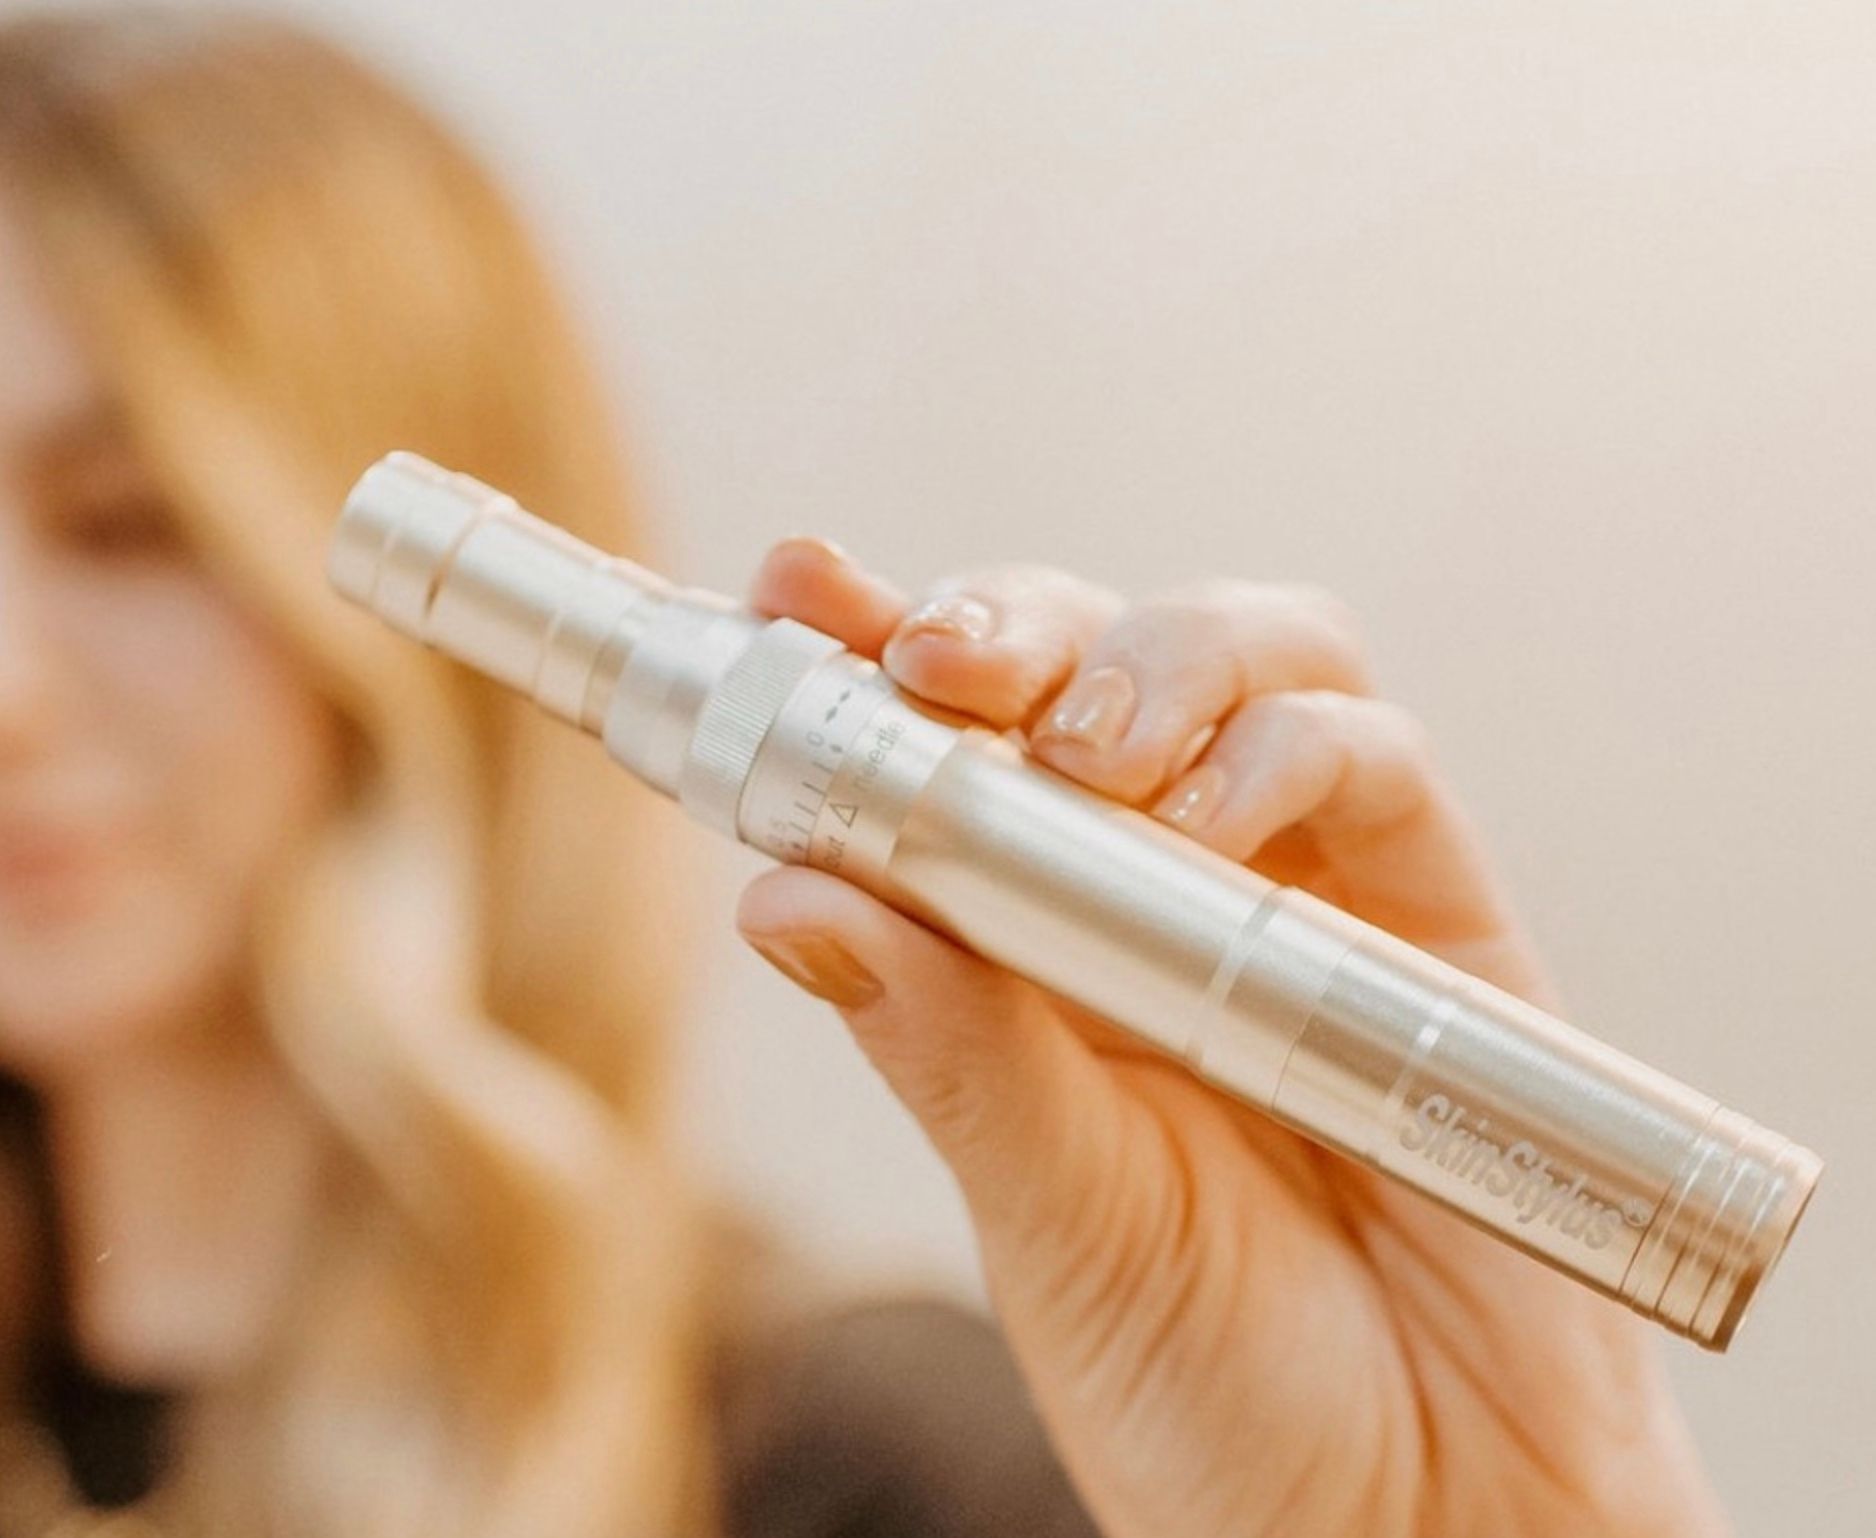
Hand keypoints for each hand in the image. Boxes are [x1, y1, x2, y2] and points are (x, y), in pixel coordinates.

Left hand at [733, 538, 1730, 1537]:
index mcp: (1028, 952)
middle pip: (1083, 661)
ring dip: (1152, 659)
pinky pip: (1372, 759)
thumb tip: (783, 895)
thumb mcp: (1050, 1218)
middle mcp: (1158, 890)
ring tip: (1090, 749)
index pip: (939, 752)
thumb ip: (948, 1052)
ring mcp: (1301, 883)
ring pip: (1242, 657)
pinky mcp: (1434, 908)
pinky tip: (1222, 821)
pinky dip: (1294, 751)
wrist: (1423, 1515)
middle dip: (1005, 625)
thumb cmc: (1219, 1387)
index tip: (793, 588)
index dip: (865, 650)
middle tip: (937, 659)